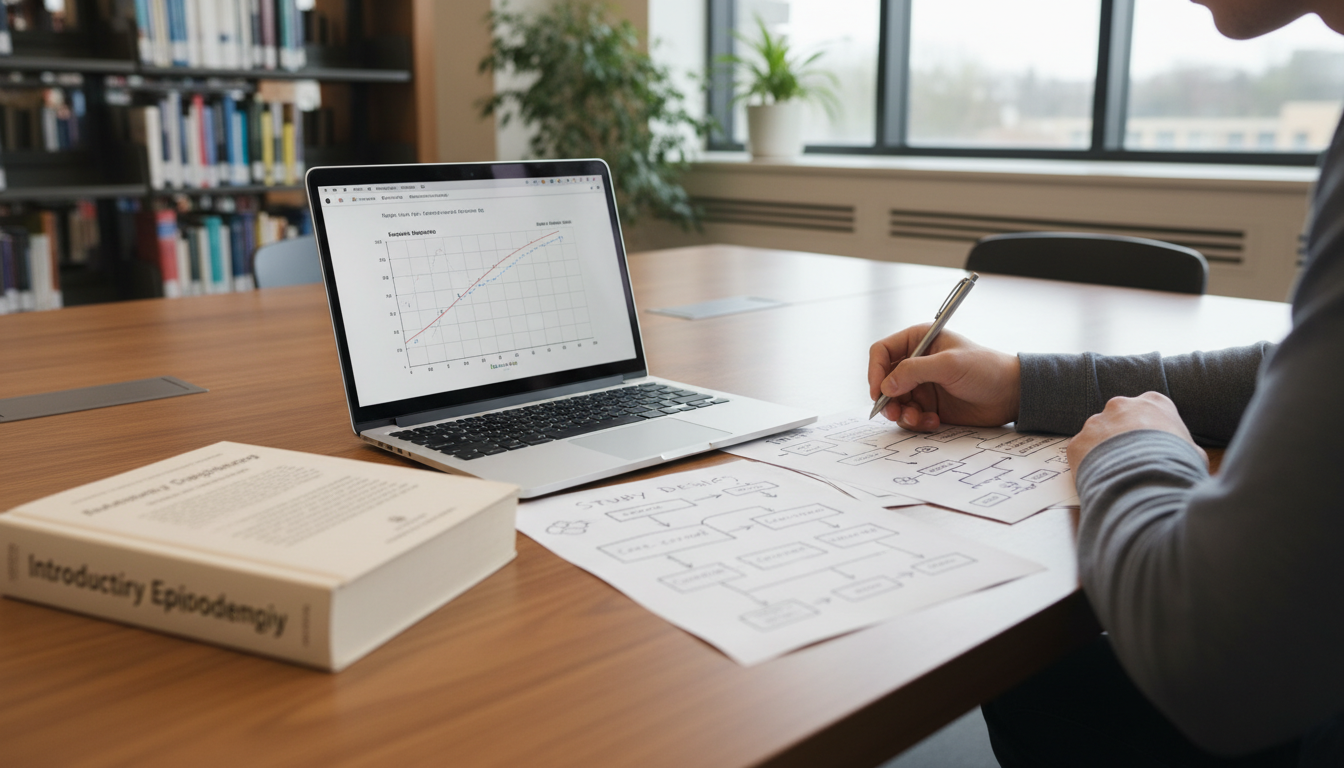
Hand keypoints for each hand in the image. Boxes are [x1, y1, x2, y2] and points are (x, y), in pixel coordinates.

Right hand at [868, 325, 1020, 430]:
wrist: (1011, 394)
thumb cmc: (986, 369)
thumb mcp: (949, 365)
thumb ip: (914, 371)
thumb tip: (886, 386)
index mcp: (918, 341)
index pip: (882, 352)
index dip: (875, 371)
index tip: (878, 391)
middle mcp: (916, 362)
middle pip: (884, 380)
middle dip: (886, 399)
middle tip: (893, 413)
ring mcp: (922, 385)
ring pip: (894, 402)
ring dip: (901, 413)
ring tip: (918, 418)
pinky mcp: (929, 406)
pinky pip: (909, 416)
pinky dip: (916, 422)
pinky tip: (934, 421)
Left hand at [1067, 392, 1207, 468]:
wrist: (1144, 482)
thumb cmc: (1176, 465)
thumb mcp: (1193, 453)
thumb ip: (1182, 446)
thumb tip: (1184, 457)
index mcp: (1153, 403)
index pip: (1150, 408)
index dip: (1150, 428)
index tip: (1151, 445)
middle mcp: (1120, 405)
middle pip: (1119, 418)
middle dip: (1122, 436)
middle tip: (1130, 460)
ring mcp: (1095, 422)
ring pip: (1097, 435)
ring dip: (1103, 450)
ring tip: (1116, 473)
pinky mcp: (1077, 442)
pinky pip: (1082, 453)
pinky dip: (1089, 465)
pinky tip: (1101, 479)